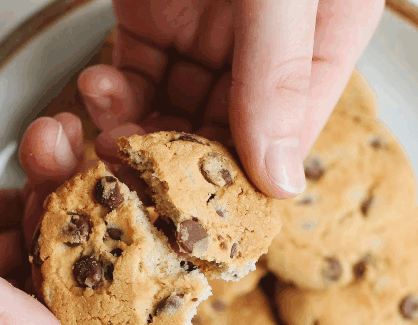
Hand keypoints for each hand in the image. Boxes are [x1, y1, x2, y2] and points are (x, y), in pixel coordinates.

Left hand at [72, 0, 383, 197]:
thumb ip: (279, 71)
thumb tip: (280, 180)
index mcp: (322, 42)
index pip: (289, 135)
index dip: (243, 181)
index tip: (194, 212)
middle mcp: (267, 51)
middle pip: (225, 137)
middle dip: (170, 163)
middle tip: (126, 173)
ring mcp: (210, 36)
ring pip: (172, 117)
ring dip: (130, 134)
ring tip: (100, 126)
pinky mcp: (154, 19)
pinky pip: (134, 80)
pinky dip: (110, 97)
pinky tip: (95, 87)